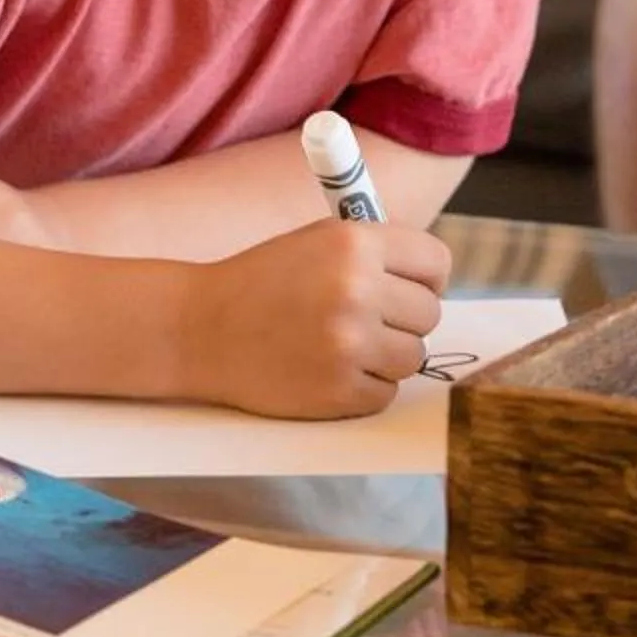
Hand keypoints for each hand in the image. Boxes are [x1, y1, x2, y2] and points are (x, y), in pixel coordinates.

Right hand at [179, 220, 449, 417]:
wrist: (200, 330)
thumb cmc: (263, 282)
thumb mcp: (318, 242)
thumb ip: (377, 254)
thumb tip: (433, 281)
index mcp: (355, 242)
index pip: (436, 263)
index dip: (425, 280)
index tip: (408, 289)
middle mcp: (357, 290)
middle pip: (429, 314)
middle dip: (403, 320)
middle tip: (368, 320)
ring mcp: (349, 344)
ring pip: (413, 357)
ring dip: (387, 357)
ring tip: (345, 345)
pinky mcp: (338, 391)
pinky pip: (385, 394)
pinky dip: (364, 388)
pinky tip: (329, 369)